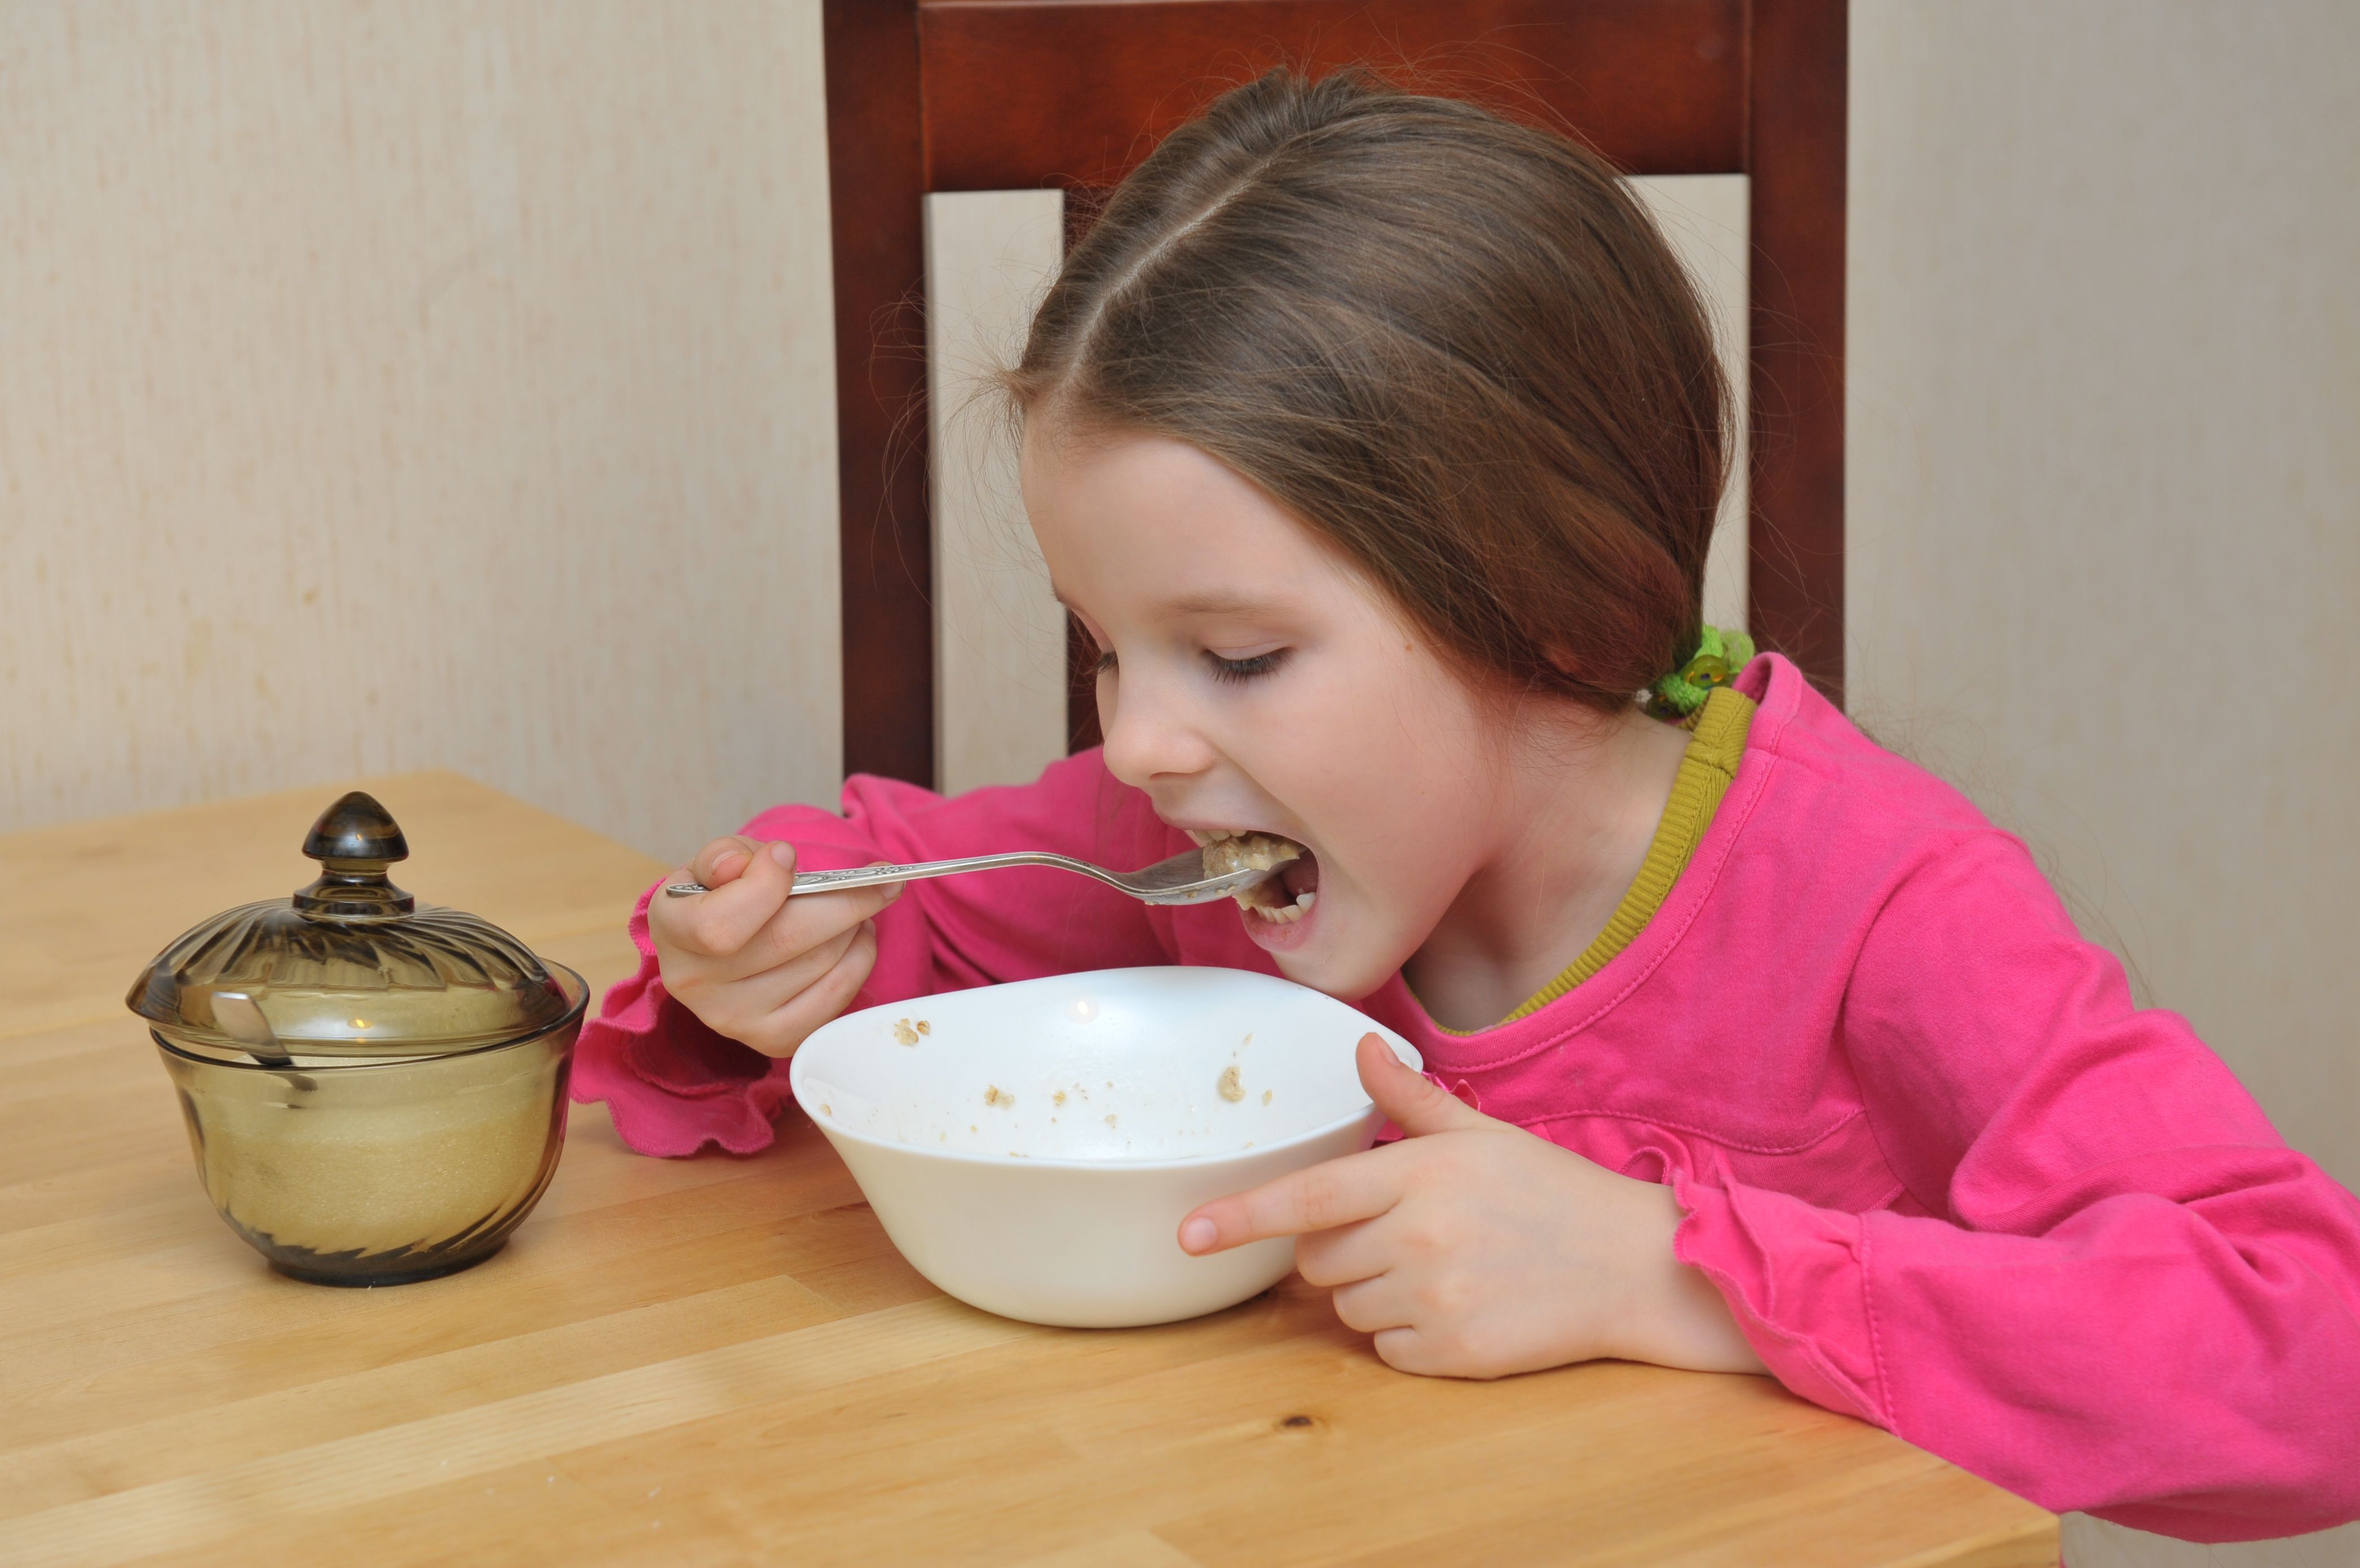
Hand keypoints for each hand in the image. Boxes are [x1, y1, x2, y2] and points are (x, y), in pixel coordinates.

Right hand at [645, 836, 899, 1056]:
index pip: (720, 925)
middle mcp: (694, 983)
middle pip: (787, 941)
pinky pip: (834, 1000)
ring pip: (820, 964)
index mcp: (671, 930)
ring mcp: (733, 1020)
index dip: (764, 887)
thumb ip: (729, 855)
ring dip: (855, 927)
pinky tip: (858, 938)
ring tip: (861, 906)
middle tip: (878, 880)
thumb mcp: (716, 862)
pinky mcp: (772, 1040)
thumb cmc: (722, 894)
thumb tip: (766, 861)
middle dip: (845, 902)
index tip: (788, 856)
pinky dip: (859, 962)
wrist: (719, 943)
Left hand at [1179, 1034, 1765, 1379]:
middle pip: (1317, 1260)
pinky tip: (1460, 1307)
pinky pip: (1384, 1350)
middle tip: (1408, 1234)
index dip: (1243, 1217)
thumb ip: (1410, 1101)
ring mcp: (1435, 1300)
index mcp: (1419, 1174)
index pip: (1308, 1196)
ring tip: (1446, 1269)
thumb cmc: (1552, 1194)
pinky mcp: (1453, 1355)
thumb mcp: (1482, 1135)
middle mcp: (1419, 1238)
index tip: (1190, 1234)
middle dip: (1343, 1249)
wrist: (1634, 1267)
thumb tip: (1361, 1048)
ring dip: (1377, 1293)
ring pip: (1347, 1308)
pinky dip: (1407, 1337)